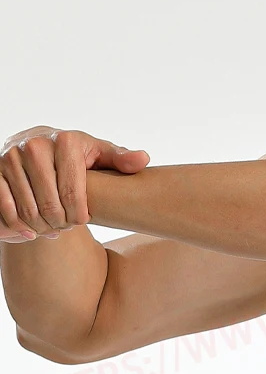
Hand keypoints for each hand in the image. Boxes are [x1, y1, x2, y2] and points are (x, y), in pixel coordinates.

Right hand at [0, 127, 149, 242]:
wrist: (34, 143)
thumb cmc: (74, 153)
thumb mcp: (98, 153)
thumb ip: (120, 159)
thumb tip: (143, 160)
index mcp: (65, 141)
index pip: (74, 194)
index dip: (80, 216)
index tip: (83, 220)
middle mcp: (34, 146)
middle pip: (51, 206)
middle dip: (61, 223)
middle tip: (67, 226)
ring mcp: (10, 157)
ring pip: (29, 210)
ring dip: (42, 227)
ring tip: (52, 227)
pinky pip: (4, 207)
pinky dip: (18, 225)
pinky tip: (31, 232)